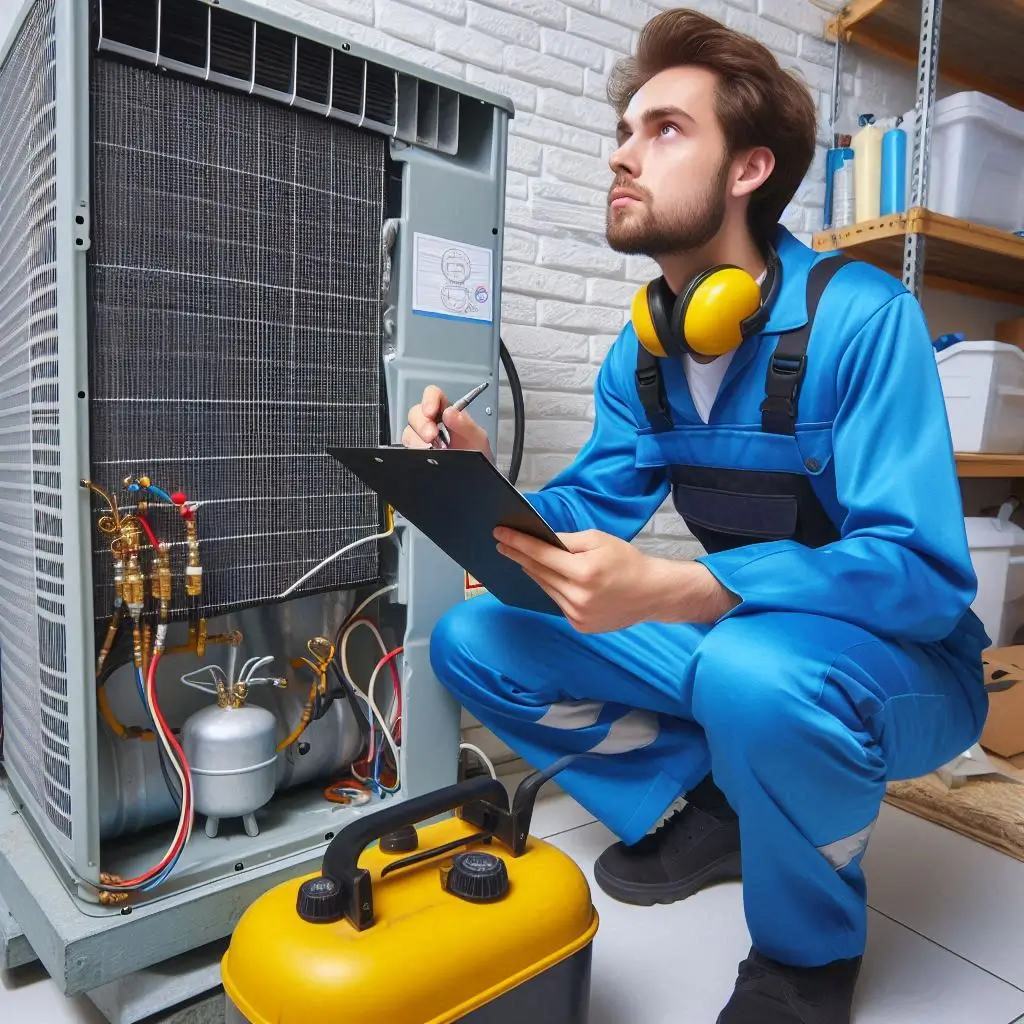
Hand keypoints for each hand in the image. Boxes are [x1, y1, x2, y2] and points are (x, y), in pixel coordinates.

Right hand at [402, 385, 492, 459]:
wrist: (477, 479)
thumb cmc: (479, 457)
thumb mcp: (478, 439)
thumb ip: (466, 424)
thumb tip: (450, 412)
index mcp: (448, 413)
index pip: (433, 396)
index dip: (429, 400)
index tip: (430, 411)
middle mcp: (433, 424)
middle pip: (416, 413)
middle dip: (422, 424)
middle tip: (431, 436)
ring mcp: (423, 440)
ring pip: (409, 432)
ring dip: (417, 440)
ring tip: (431, 450)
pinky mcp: (417, 454)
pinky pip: (407, 449)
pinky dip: (414, 452)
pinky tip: (425, 457)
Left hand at [495, 527, 661, 632]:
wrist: (651, 593)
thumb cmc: (627, 561)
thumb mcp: (599, 540)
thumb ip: (567, 540)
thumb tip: (541, 540)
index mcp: (584, 572)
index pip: (540, 554)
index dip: (517, 543)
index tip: (499, 534)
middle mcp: (578, 596)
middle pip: (539, 572)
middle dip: (519, 556)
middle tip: (503, 543)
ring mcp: (578, 614)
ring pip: (545, 588)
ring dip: (533, 572)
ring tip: (521, 558)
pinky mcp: (580, 625)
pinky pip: (557, 602)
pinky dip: (552, 588)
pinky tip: (549, 578)